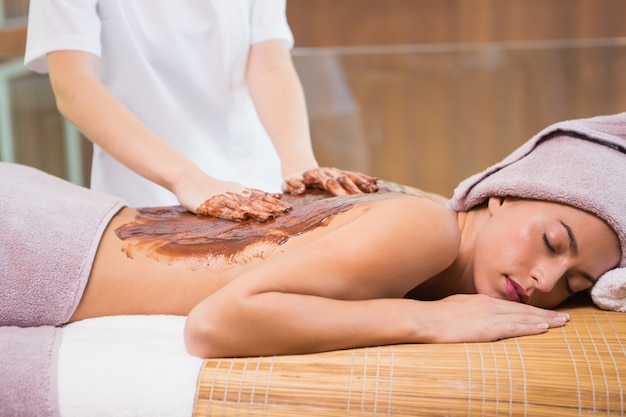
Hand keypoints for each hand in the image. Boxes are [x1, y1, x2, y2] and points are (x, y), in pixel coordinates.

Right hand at [172, 170, 291, 221]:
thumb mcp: (233, 189)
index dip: (274, 203)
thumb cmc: (211, 186)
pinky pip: (221, 209)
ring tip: (268, 216)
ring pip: (240, 205)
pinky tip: (241, 217)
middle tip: (285, 212)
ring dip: (255, 211)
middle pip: (254, 201)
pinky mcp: (209, 204)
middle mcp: (233, 194)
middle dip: (270, 207)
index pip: (260, 196)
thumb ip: (249, 194)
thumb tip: (270, 197)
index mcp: (240, 191)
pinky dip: (232, 213)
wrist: (188, 178)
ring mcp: (222, 198)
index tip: (289, 208)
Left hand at [282, 167, 378, 195]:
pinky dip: (364, 179)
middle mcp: (328, 173)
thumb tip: (300, 188)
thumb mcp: (287, 183)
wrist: (298, 167)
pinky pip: (354, 176)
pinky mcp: (341, 174)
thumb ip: (292, 185)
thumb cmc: (292, 181)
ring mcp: (336, 173)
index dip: (336, 188)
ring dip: (362, 183)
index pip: (328, 182)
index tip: (344, 196)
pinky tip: (376, 184)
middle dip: (352, 188)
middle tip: (361, 197)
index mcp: (316, 175)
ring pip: (350, 177)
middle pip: (342, 179)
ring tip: (374, 190)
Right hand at [423, 294, 569, 342]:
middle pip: (523, 309)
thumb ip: (470, 310)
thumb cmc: (435, 315)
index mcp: (482, 300)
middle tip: (564, 317)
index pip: (512, 305)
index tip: (545, 313)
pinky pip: (513, 327)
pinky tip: (543, 327)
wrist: (425, 319)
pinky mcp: (487, 328)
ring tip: (561, 322)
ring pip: (523, 317)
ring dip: (544, 320)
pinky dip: (530, 326)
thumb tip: (475, 315)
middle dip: (544, 313)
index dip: (531, 309)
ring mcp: (489, 316)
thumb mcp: (455, 307)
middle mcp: (489, 305)